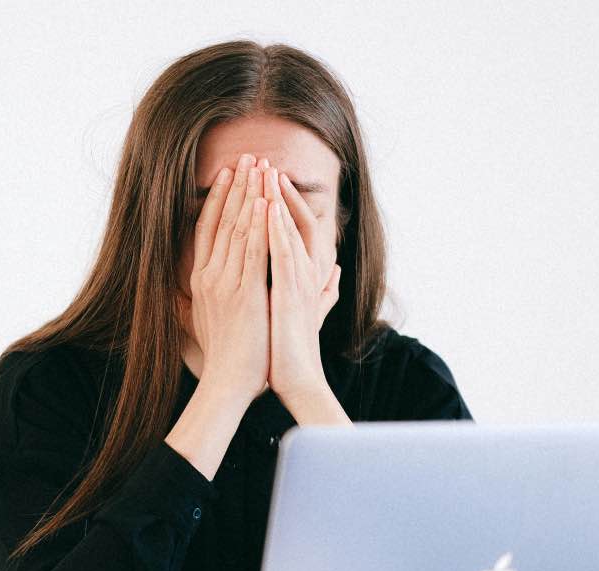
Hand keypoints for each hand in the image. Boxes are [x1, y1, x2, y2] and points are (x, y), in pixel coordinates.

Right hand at [183, 153, 270, 406]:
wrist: (228, 382)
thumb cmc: (224, 357)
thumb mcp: (206, 321)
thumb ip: (202, 300)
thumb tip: (191, 290)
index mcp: (201, 280)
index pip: (208, 229)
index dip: (218, 198)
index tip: (229, 174)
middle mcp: (209, 276)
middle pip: (222, 220)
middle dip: (237, 186)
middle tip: (249, 156)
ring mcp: (225, 283)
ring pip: (237, 229)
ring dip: (250, 194)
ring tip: (260, 166)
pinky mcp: (244, 293)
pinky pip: (252, 251)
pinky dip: (258, 224)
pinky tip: (266, 201)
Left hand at [263, 165, 341, 403]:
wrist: (297, 380)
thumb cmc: (294, 350)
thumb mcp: (307, 312)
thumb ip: (323, 291)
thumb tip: (337, 275)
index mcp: (304, 275)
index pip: (294, 228)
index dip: (281, 202)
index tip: (265, 179)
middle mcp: (305, 273)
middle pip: (292, 220)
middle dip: (276, 190)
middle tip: (262, 161)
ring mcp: (300, 282)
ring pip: (288, 231)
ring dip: (277, 199)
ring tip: (265, 171)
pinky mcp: (290, 294)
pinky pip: (282, 254)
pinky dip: (275, 229)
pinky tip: (265, 208)